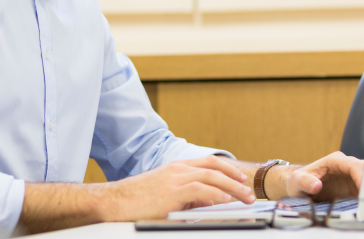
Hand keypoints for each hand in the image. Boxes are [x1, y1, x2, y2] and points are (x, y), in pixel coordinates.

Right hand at [100, 155, 255, 220]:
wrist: (115, 202)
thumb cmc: (137, 200)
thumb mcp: (166, 195)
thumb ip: (188, 196)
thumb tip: (208, 202)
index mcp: (177, 168)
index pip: (208, 162)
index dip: (228, 169)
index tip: (240, 178)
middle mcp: (178, 169)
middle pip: (215, 167)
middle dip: (235, 179)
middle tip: (248, 192)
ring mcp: (175, 178)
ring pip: (212, 177)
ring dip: (232, 188)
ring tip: (244, 198)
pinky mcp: (172, 191)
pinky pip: (201, 189)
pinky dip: (216, 194)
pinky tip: (225, 200)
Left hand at [285, 151, 363, 200]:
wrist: (299, 186)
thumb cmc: (298, 181)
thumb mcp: (297, 181)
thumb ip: (305, 182)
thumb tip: (316, 185)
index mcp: (334, 160)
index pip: (353, 165)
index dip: (361, 177)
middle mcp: (345, 165)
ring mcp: (351, 175)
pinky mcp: (353, 186)